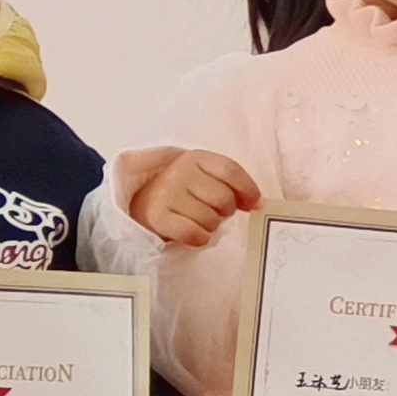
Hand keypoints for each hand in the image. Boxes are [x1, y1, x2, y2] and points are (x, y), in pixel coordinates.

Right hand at [121, 146, 261, 249]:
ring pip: (210, 219)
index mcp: (195, 157)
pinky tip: (194, 234)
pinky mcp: (158, 216)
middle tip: (213, 212)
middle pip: (224, 198)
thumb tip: (256, 203)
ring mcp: (167, 193)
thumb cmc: (181, 191)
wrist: (141, 202)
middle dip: (225, 211)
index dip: (248, 189)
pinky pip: (194, 234)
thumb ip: (229, 184)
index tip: (255, 204)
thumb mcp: (202, 177)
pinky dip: (200, 238)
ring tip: (198, 220)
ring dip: (210, 226)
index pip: (230, 170)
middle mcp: (180, 171)